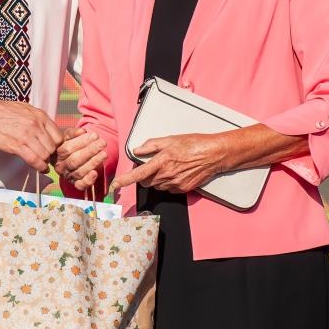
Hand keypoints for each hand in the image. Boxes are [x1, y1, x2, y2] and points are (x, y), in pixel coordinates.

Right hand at [0, 98, 63, 171]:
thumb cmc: (4, 111)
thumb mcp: (26, 109)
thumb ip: (39, 120)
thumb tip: (48, 132)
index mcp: (40, 116)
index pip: (59, 136)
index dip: (57, 145)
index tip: (53, 150)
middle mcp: (36, 126)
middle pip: (53, 147)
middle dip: (51, 155)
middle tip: (48, 159)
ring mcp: (27, 136)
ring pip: (45, 155)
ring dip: (45, 162)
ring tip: (42, 163)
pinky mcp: (16, 146)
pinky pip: (34, 160)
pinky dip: (39, 167)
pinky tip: (40, 168)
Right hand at [53, 127, 107, 190]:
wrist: (70, 158)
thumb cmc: (69, 144)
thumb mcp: (67, 136)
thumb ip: (73, 133)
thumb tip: (82, 131)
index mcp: (57, 155)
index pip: (67, 149)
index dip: (82, 142)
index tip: (95, 135)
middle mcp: (61, 167)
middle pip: (74, 160)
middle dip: (90, 151)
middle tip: (103, 143)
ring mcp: (68, 177)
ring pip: (80, 171)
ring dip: (93, 162)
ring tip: (104, 154)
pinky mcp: (76, 184)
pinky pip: (81, 185)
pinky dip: (88, 180)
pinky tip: (95, 173)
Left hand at [109, 133, 226, 194]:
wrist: (213, 155)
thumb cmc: (193, 144)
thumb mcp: (170, 139)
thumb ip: (151, 145)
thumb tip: (137, 150)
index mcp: (161, 162)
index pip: (138, 174)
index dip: (124, 180)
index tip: (115, 185)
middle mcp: (167, 175)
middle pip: (146, 182)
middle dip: (144, 175)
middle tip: (152, 164)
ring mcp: (175, 184)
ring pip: (157, 185)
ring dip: (156, 179)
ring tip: (168, 166)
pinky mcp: (183, 189)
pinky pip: (168, 188)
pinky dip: (168, 182)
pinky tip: (176, 172)